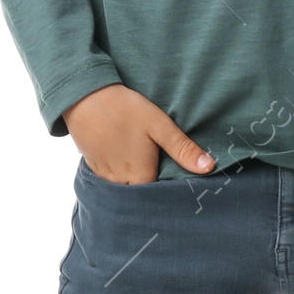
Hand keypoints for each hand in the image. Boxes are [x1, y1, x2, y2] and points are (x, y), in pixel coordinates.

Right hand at [63, 84, 214, 182]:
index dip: (168, 191)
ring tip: (143, 163)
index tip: (177, 182)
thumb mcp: (160, 126)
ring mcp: (103, 175)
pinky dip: (118, 172)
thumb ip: (183, 149)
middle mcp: (120, 182)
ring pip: (124, 186)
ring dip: (133, 180)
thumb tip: (209, 167)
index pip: (159, 196)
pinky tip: (124, 156)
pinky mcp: (92, 166)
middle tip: (160, 169)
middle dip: (151, 188)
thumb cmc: (125, 110)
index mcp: (140, 176)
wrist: (84, 97)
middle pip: (140, 194)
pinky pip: (109, 177)